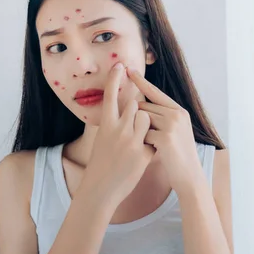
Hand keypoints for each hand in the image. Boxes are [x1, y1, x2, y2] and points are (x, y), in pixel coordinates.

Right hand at [78, 63, 155, 208]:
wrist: (100, 189)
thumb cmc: (101, 163)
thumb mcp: (103, 139)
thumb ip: (114, 124)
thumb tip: (126, 108)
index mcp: (105, 125)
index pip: (110, 96)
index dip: (114, 79)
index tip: (120, 64)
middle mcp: (117, 130)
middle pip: (136, 104)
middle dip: (139, 108)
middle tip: (134, 122)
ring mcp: (131, 142)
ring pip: (147, 118)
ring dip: (147, 124)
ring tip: (137, 139)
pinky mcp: (142, 154)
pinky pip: (153, 139)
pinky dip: (151, 145)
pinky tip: (140, 157)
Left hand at [126, 67, 203, 196]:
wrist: (189, 176)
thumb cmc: (178, 156)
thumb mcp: (175, 132)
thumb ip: (162, 117)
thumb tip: (140, 106)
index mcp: (179, 111)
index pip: (155, 93)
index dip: (141, 81)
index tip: (128, 69)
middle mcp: (177, 114)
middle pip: (144, 108)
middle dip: (138, 121)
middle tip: (150, 138)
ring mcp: (172, 125)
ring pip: (142, 120)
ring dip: (140, 133)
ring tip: (154, 146)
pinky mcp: (165, 137)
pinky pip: (142, 134)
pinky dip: (142, 144)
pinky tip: (154, 152)